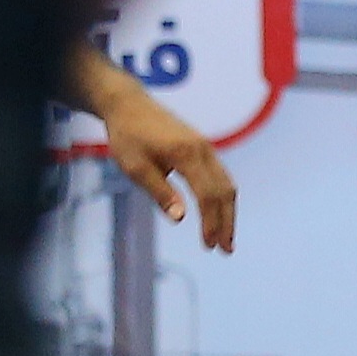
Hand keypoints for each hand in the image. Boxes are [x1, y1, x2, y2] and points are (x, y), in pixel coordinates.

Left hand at [100, 80, 237, 251]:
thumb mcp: (135, 167)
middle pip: (224, 192)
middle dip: (226, 223)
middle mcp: (203, 150)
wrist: (129, 104)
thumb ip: (159, 192)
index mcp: (186, 154)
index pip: (207, 195)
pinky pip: (221, 176)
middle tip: (225, 250)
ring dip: (228, 212)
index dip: (210, 222)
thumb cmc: (127, 136)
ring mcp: (206, 148)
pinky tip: (219, 214)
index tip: (208, 245)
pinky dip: (223, 198)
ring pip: (227, 184)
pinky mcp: (203, 148)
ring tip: (226, 238)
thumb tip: (180, 218)